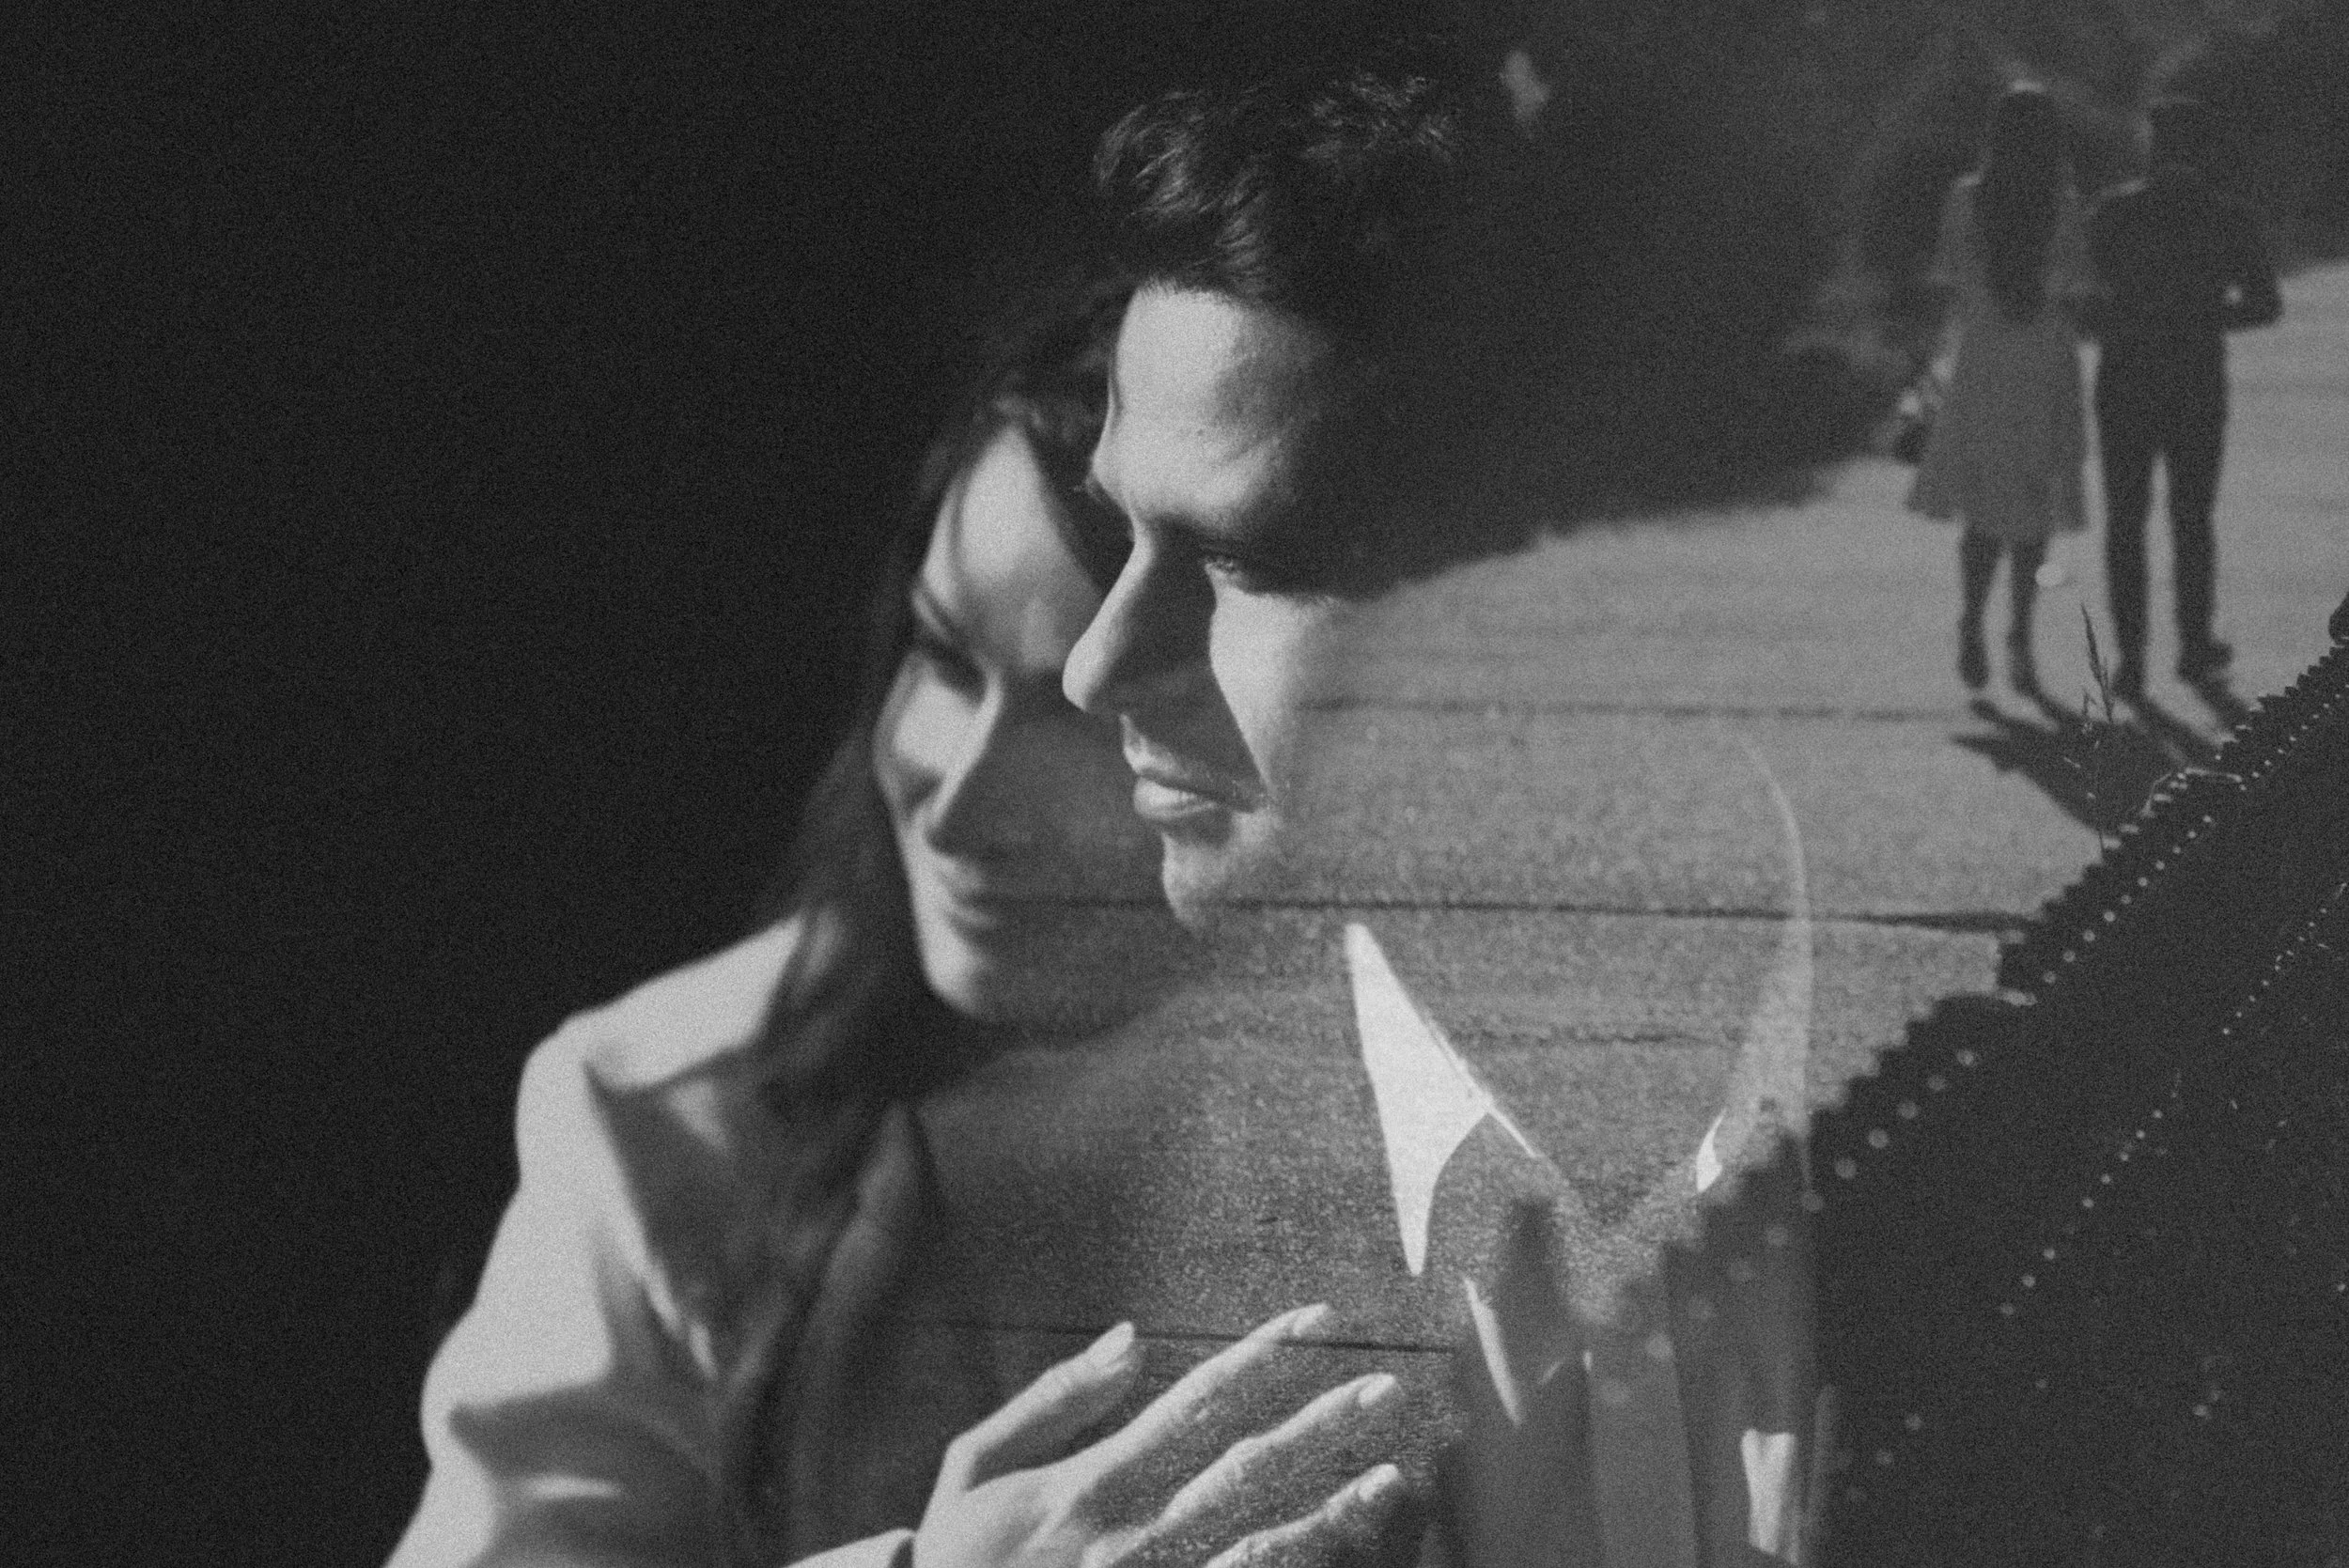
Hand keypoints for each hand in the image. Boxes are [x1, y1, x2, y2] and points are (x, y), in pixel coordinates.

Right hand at [914, 1304, 1405, 1567]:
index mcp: (1086, 1485)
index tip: (1316, 1321)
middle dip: (1319, 1425)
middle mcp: (1129, 1540)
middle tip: (1384, 1387)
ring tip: (1391, 1476)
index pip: (1193, 1405)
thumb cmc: (953, 1559)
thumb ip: (1054, 1398)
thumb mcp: (974, 1465)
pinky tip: (1339, 1550)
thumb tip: (1132, 1335)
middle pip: (1245, 1471)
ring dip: (1330, 1511)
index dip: (1260, 1357)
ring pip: (1259, 1546)